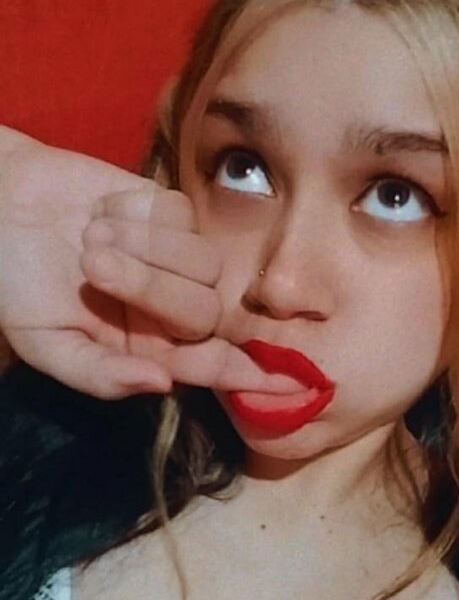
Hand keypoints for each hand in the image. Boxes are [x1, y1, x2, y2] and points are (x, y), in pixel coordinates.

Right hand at [0, 129, 294, 398]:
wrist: (0, 210)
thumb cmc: (18, 287)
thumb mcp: (45, 344)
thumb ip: (100, 374)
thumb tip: (161, 386)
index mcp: (149, 349)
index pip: (212, 368)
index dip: (250, 378)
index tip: (288, 389)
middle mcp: (172, 309)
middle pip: (205, 313)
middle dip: (151, 287)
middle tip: (90, 264)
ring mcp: (176, 258)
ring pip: (203, 263)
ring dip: (141, 247)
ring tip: (88, 237)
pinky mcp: (171, 210)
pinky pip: (181, 217)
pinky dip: (135, 214)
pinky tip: (100, 212)